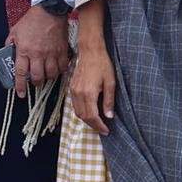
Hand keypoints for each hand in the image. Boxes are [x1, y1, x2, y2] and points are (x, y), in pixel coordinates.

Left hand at [6, 4, 70, 95]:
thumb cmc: (31, 21)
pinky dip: (60, 71)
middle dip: (36, 83)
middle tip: (35, 82)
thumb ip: (10, 44)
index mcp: (24, 50)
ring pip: (51, 74)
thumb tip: (8, 53)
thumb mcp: (15, 31)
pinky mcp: (63, 50)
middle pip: (38, 77)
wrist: (49, 10)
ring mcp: (52, 53)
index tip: (20, 94)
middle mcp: (38, 54)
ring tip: (46, 75)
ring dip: (48, 78)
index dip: (20, 86)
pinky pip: (63, 67)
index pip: (21, 73)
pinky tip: (56, 68)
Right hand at [67, 1, 113, 134]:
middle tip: (103, 129)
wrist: (90, 51)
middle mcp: (78, 94)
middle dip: (93, 125)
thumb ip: (109, 101)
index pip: (92, 116)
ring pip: (77, 112)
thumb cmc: (103, 65)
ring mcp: (73, 91)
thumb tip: (109, 116)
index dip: (99, 126)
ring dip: (87, 120)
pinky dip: (82, 112)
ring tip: (97, 123)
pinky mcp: (71, 88)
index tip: (107, 130)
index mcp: (88, 93)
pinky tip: (90, 112)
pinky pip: (75, 105)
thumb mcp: (110, 83)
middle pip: (83, 117)